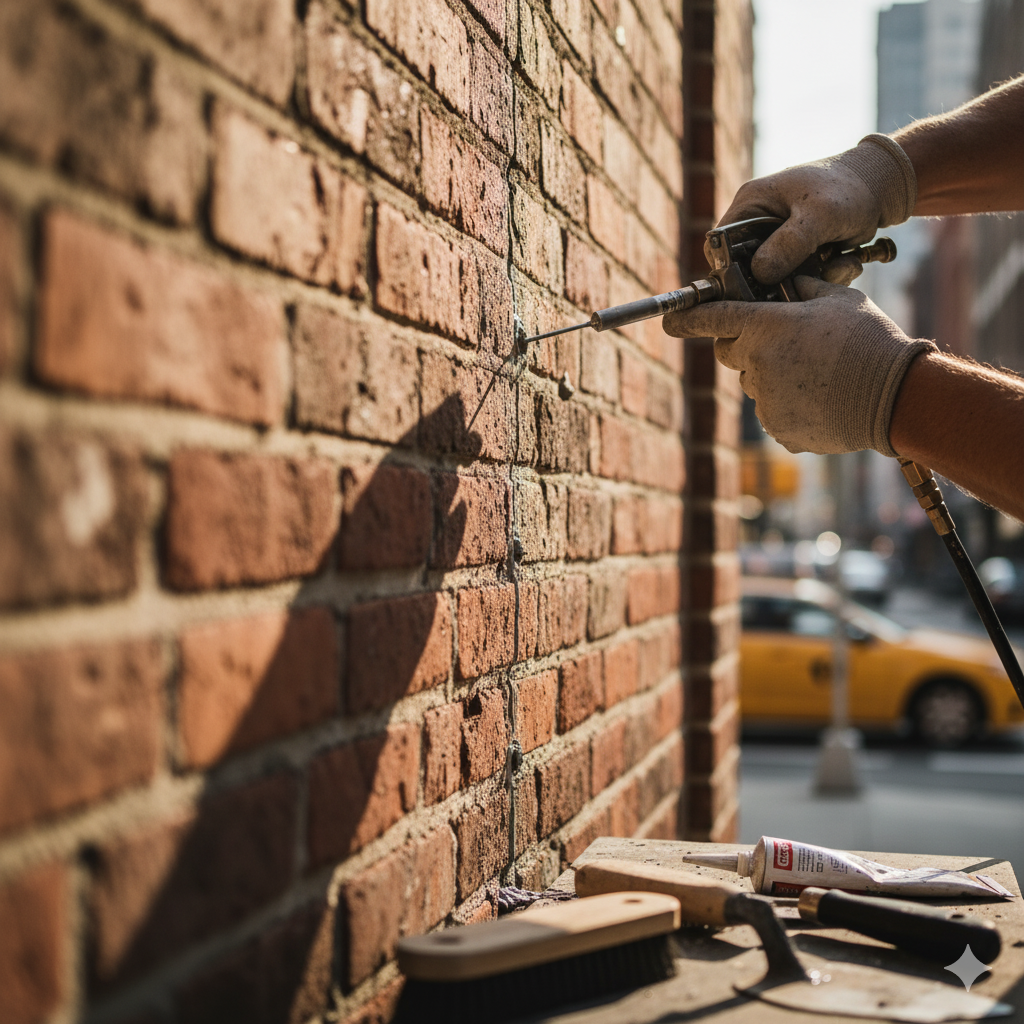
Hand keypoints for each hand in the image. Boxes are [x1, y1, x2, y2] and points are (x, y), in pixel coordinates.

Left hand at [663, 277, 935, 455]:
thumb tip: (780, 278)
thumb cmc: (869, 340)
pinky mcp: (777, 427)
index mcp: (766, 326)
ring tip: (816, 372)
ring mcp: (765, 399)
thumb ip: (799, 287)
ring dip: (772, 374)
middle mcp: (756, 363)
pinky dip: (788, 402)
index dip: (687, 318)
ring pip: (754, 381)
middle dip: (748, 343)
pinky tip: (820, 396)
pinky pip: (771, 409)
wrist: (896, 396)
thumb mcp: (837, 297)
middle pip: (731, 351)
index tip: (670, 322)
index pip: (712, 318)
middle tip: (786, 341)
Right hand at [714, 135, 916, 284]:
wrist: (882, 189)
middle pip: (746, 269)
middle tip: (801, 284)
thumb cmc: (848, 189)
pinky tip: (844, 263)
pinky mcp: (797, 256)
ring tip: (836, 266)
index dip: (728, 270)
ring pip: (775, 280)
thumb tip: (761, 274)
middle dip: (776, 281)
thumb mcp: (819, 214)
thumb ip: (789, 243)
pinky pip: (798, 280)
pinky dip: (821, 279)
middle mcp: (758, 224)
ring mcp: (778, 242)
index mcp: (750, 204)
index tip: (754, 286)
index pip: (720, 244)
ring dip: (805, 282)